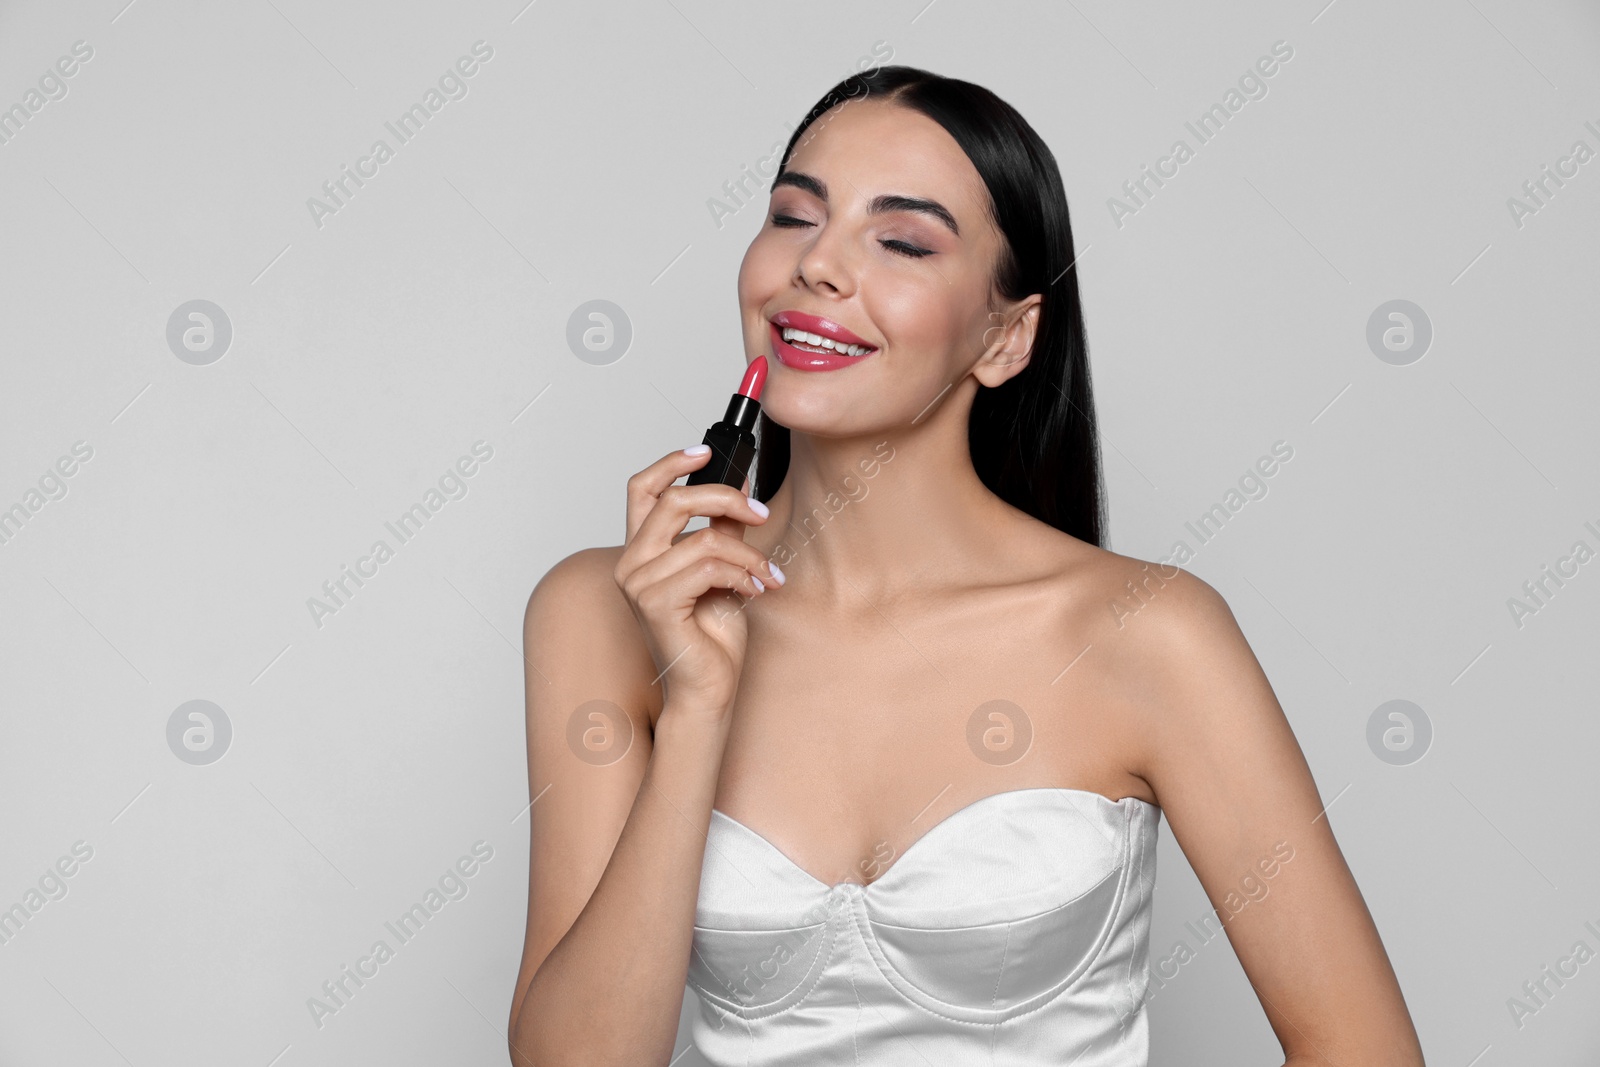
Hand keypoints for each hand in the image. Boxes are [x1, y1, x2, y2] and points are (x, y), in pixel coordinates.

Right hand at [613, 447, 781, 725]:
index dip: (671, 463)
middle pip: (674, 501)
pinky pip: (709, 568)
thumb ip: (724, 529)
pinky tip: (756, 590)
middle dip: (726, 498)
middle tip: (761, 512)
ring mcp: (639, 584)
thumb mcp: (723, 569)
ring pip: (705, 539)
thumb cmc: (711, 635)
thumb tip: (740, 487)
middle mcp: (632, 563)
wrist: (710, 686)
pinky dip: (743, 575)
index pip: (642, 489)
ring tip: (768, 574)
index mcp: (642, 550)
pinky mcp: (656, 604)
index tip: (708, 452)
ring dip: (749, 555)